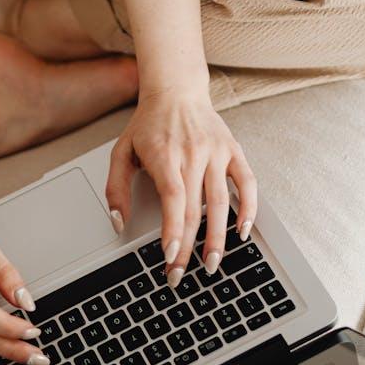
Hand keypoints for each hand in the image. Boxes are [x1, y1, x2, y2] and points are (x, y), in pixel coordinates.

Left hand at [106, 87, 256, 285]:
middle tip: (181, 273)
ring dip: (218, 237)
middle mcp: (193, 152)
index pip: (172, 196)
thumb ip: (115, 188)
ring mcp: (216, 151)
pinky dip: (248, 207)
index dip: (173, 227)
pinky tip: (242, 231)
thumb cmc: (148, 125)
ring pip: (221, 201)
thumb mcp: (120, 151)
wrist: (177, 91)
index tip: (170, 254)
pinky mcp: (233, 150)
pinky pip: (247, 182)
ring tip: (211, 263)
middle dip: (188, 246)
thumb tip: (118, 223)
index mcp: (164, 153)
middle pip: (194, 208)